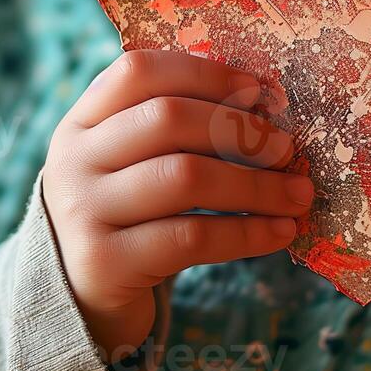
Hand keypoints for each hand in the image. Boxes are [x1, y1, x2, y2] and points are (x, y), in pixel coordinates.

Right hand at [42, 50, 311, 360]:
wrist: (80, 297)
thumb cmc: (125, 219)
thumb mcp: (127, 165)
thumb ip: (169, 131)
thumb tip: (262, 105)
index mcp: (81, 123)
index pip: (138, 72)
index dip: (203, 73)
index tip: (258, 90)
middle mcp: (73, 160)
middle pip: (166, 119)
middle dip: (239, 130)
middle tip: (286, 149)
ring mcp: (84, 211)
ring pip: (185, 178)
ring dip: (256, 185)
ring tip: (298, 193)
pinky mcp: (106, 262)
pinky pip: (192, 237)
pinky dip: (247, 233)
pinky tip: (280, 232)